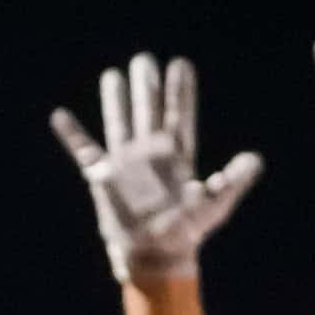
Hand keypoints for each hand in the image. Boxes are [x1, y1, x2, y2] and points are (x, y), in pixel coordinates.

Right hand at [51, 54, 261, 283]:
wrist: (154, 255)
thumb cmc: (187, 232)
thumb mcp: (216, 204)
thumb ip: (234, 180)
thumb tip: (254, 159)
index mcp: (177, 156)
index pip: (178, 115)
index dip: (180, 90)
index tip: (179, 63)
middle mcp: (150, 154)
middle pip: (148, 111)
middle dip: (146, 85)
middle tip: (143, 59)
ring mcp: (125, 164)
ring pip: (119, 123)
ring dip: (116, 100)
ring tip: (112, 75)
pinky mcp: (103, 179)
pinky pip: (84, 150)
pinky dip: (72, 134)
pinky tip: (60, 115)